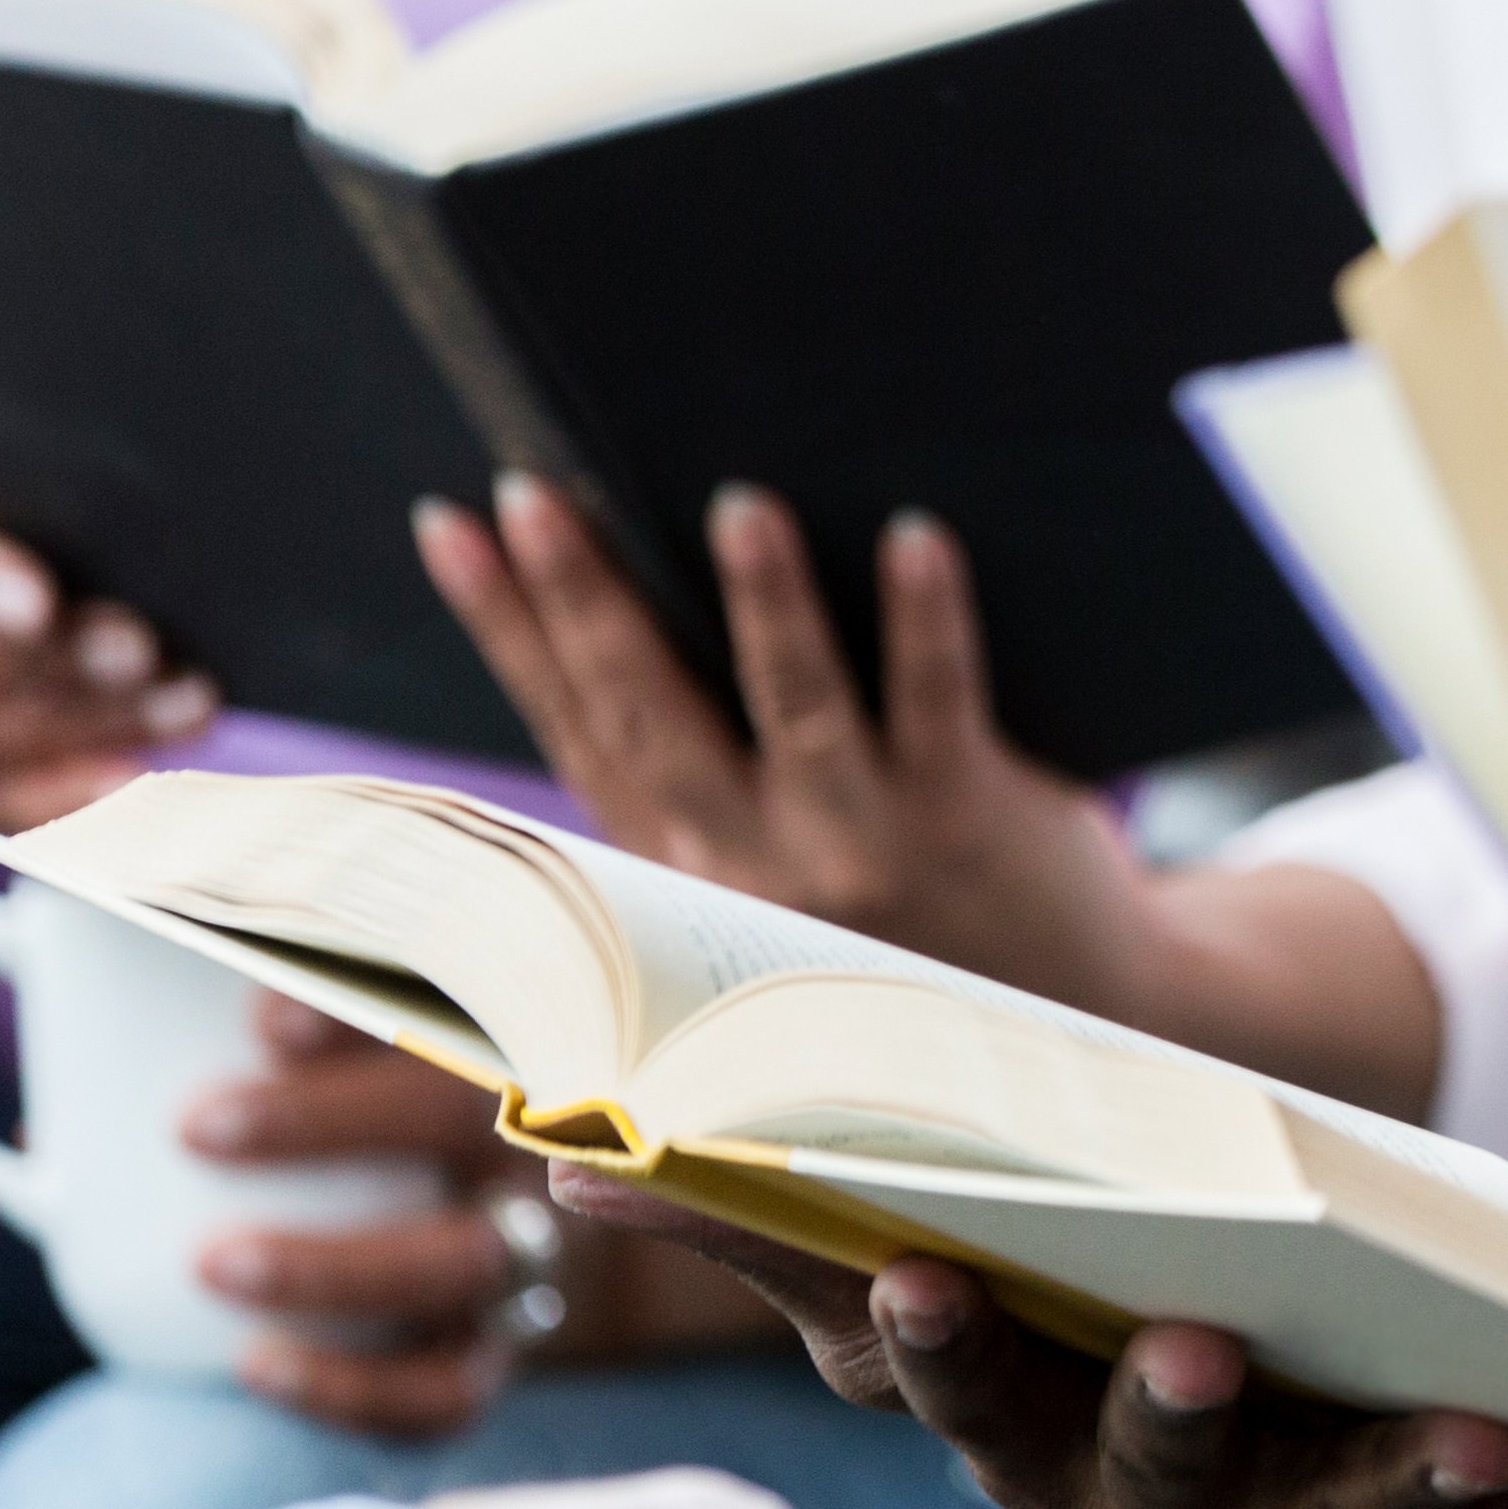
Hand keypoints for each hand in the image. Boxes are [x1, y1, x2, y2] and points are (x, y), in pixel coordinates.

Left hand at [188, 994, 528, 1432]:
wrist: (460, 1230)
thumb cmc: (354, 1126)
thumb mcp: (308, 1069)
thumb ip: (205, 1063)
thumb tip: (45, 1128)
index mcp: (490, 1043)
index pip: (457, 998)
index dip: (370, 1006)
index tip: (262, 1020)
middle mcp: (522, 1139)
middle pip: (468, 1116)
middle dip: (334, 1121)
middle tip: (197, 1127)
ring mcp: (522, 1248)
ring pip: (472, 1257)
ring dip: (338, 1262)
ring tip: (213, 1263)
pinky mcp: (492, 1348)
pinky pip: (450, 1389)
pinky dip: (357, 1387)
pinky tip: (253, 1365)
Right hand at [420, 477, 1151, 1004]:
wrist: (1056, 1021)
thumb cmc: (901, 920)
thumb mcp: (770, 879)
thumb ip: (705, 780)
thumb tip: (621, 614)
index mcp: (682, 866)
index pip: (575, 728)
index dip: (507, 629)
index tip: (451, 526)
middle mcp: (752, 867)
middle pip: (652, 714)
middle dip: (583, 599)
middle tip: (531, 488)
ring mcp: (859, 845)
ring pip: (796, 709)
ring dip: (761, 602)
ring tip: (737, 500)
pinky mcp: (967, 821)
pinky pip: (938, 704)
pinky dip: (925, 618)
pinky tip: (916, 533)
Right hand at [550, 1169, 1507, 1508]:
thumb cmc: (1130, 1360)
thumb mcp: (995, 1299)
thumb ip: (815, 1231)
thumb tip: (581, 1145)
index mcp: (1045, 1453)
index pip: (963, 1398)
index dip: (931, 1346)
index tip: (913, 1277)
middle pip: (1147, 1490)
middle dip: (1165, 1424)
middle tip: (1191, 1352)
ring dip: (1408, 1495)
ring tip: (1475, 1433)